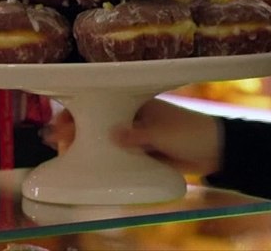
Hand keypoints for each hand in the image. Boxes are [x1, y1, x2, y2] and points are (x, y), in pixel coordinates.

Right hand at [42, 99, 224, 176]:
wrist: (215, 152)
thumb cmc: (190, 132)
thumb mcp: (164, 132)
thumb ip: (139, 134)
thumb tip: (113, 136)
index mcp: (133, 103)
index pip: (98, 102)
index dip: (78, 110)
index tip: (62, 122)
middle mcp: (128, 117)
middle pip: (94, 120)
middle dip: (73, 128)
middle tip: (56, 141)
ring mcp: (131, 136)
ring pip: (100, 139)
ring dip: (82, 146)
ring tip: (63, 154)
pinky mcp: (137, 155)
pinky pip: (112, 157)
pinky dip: (99, 161)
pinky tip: (85, 169)